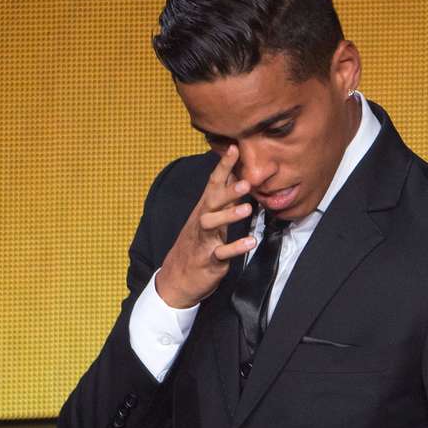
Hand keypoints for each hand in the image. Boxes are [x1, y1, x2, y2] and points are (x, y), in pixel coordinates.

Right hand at [155, 145, 256, 307]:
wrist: (177, 279)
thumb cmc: (198, 245)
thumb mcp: (210, 220)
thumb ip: (223, 200)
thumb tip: (235, 175)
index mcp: (204, 210)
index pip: (213, 184)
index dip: (223, 166)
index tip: (234, 148)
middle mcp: (202, 222)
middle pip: (212, 201)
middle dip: (228, 190)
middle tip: (246, 182)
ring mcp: (204, 240)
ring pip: (212, 224)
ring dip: (229, 215)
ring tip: (247, 208)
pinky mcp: (209, 260)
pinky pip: (221, 253)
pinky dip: (235, 247)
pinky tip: (250, 242)